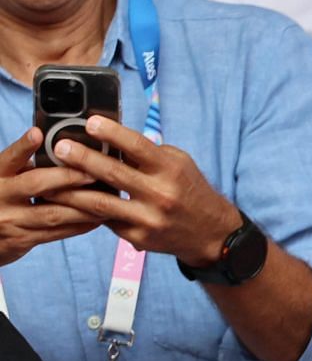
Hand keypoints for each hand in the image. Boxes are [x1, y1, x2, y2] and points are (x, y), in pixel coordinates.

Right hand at [0, 127, 107, 264]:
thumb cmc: (0, 198)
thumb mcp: (3, 178)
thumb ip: (22, 167)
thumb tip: (57, 148)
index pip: (9, 158)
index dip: (23, 146)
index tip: (38, 133)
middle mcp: (1, 196)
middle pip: (36, 184)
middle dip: (67, 177)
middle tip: (93, 172)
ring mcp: (12, 220)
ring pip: (52, 213)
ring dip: (83, 206)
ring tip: (107, 198)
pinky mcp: (22, 240)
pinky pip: (56, 234)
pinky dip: (79, 225)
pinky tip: (97, 219)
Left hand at [42, 117, 240, 265]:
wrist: (212, 234)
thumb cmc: (189, 190)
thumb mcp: (178, 164)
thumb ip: (147, 153)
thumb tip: (108, 137)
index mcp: (171, 170)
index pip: (138, 147)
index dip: (112, 133)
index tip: (90, 122)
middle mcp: (161, 195)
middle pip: (114, 174)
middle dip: (82, 158)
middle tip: (60, 148)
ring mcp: (148, 219)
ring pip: (101, 202)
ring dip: (71, 189)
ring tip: (51, 178)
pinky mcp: (139, 237)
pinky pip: (105, 220)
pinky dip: (84, 209)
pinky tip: (67, 200)